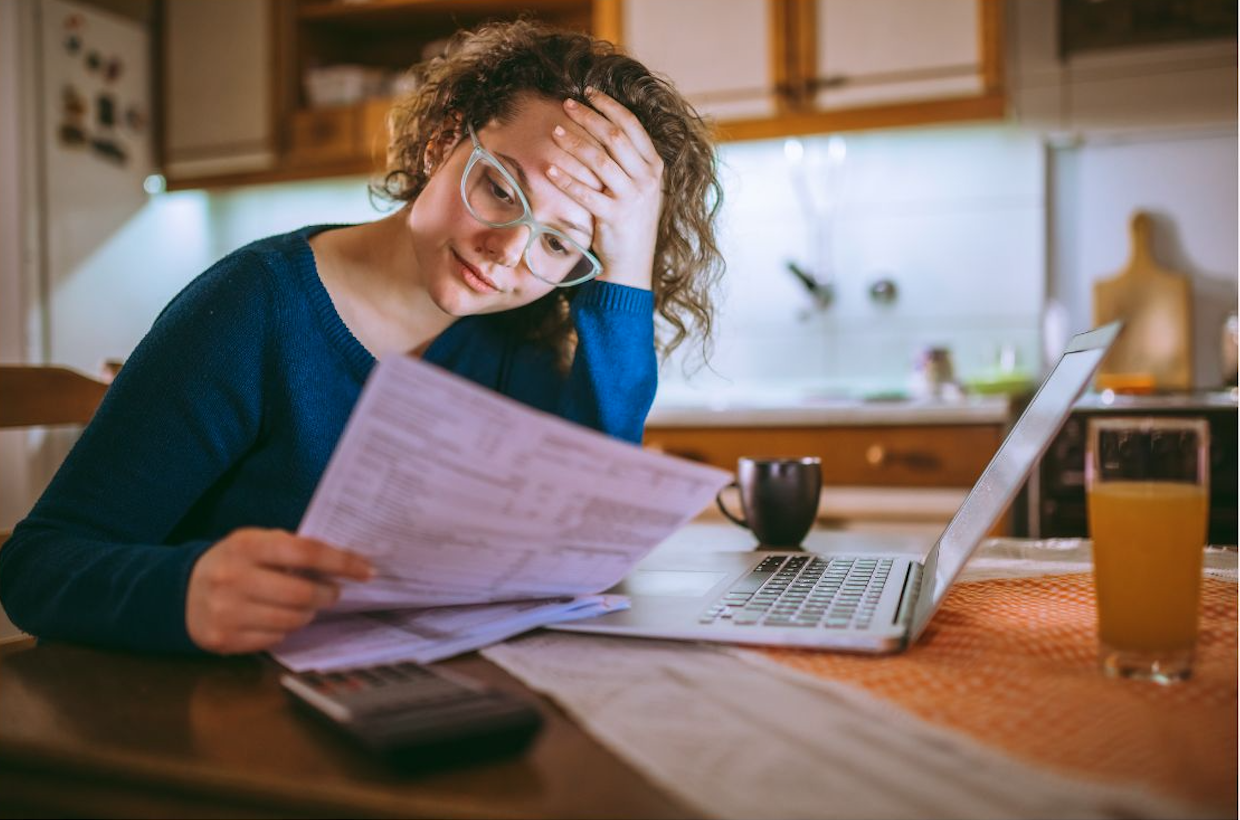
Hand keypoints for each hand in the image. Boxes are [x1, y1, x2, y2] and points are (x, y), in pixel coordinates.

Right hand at [186, 528, 373, 653]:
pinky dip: (286, 629)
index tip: (366, 570)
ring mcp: (226, 612)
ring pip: (292, 620)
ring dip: (309, 613)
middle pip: (302, 594)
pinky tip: (279, 617)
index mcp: (246, 545)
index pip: (306, 552)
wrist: (181, 592)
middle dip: (327, 594)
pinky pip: (275, 639)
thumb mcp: (256, 543)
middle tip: (333, 591)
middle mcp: (233, 578)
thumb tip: (344, 561)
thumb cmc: (234, 563)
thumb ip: (292, 548)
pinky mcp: (223, 639)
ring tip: (306, 603)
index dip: (341, 563)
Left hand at [548, 88, 663, 289]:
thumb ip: (628, 161)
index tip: (588, 92)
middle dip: (589, 117)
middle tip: (566, 104)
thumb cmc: (630, 221)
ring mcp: (632, 198)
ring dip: (575, 143)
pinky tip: (549, 169)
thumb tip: (603, 127)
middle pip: (615, 137)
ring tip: (555, 131)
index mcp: (654, 166)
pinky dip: (566, 180)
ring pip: (600, 161)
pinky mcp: (614, 217)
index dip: (609, 106)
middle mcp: (647, 179)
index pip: (632, 125)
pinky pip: (586, 193)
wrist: (632, 263)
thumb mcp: (639, 187)